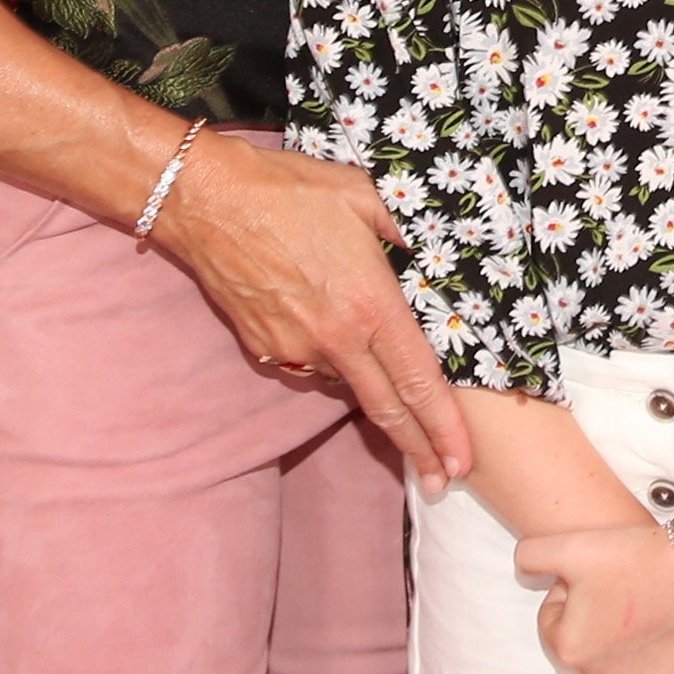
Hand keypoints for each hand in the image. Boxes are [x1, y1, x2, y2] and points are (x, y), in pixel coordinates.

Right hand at [145, 138, 474, 496]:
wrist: (209, 200)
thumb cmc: (290, 191)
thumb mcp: (366, 197)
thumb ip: (408, 231)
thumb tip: (439, 252)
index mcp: (371, 305)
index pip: (419, 382)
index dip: (445, 427)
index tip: (463, 461)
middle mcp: (335, 339)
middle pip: (387, 409)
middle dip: (420, 450)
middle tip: (443, 482)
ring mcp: (295, 348)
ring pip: (346, 383)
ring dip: (372, 395)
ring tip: (392, 397)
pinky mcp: (264, 347)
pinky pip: (308, 365)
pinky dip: (329, 363)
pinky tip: (334, 343)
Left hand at [514, 522, 673, 673]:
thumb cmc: (630, 556)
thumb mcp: (566, 545)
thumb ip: (528, 557)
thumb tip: (522, 573)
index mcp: (567, 648)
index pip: (551, 620)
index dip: (568, 592)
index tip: (593, 575)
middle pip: (579, 643)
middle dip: (589, 618)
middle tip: (615, 586)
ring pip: (607, 660)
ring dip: (613, 639)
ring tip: (637, 602)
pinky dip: (641, 657)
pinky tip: (653, 627)